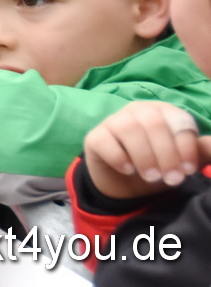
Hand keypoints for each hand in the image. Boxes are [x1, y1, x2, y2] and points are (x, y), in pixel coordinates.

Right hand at [84, 101, 210, 199]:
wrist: (126, 184)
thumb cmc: (160, 167)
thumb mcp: (184, 162)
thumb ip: (202, 152)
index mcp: (164, 112)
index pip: (179, 121)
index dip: (186, 147)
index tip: (189, 170)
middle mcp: (139, 110)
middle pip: (154, 123)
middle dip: (166, 155)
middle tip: (172, 180)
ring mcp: (114, 120)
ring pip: (129, 128)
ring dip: (144, 157)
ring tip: (151, 176)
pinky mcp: (94, 136)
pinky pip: (105, 141)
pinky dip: (119, 158)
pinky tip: (128, 170)